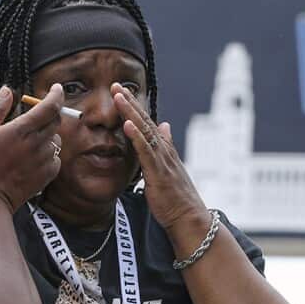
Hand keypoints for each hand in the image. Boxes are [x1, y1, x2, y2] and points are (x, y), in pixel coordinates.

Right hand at [0, 84, 62, 211]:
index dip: (57, 94)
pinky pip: (56, 157)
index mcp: (22, 130)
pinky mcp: (48, 175)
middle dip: (49, 113)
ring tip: (28, 140)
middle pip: (56, 120)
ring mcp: (45, 160)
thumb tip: (8, 90)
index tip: (56, 88)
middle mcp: (38, 143)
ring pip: (56, 139)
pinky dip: (48, 153)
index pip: (50, 106)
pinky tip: (32, 157)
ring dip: (48, 134)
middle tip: (34, 115)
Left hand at [112, 84, 208, 230]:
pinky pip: (146, 152)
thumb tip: (164, 125)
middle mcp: (164, 151)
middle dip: (130, 103)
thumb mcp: (170, 167)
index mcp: (164, 150)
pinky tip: (127, 125)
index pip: (148, 123)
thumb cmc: (178, 197)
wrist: (189, 218)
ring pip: (145, 132)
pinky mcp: (158, 173)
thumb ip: (166, 145)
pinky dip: (137, 137)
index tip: (122, 92)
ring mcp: (162, 161)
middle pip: (146, 122)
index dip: (135, 107)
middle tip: (115, 85)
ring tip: (119, 97)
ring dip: (131, 113)